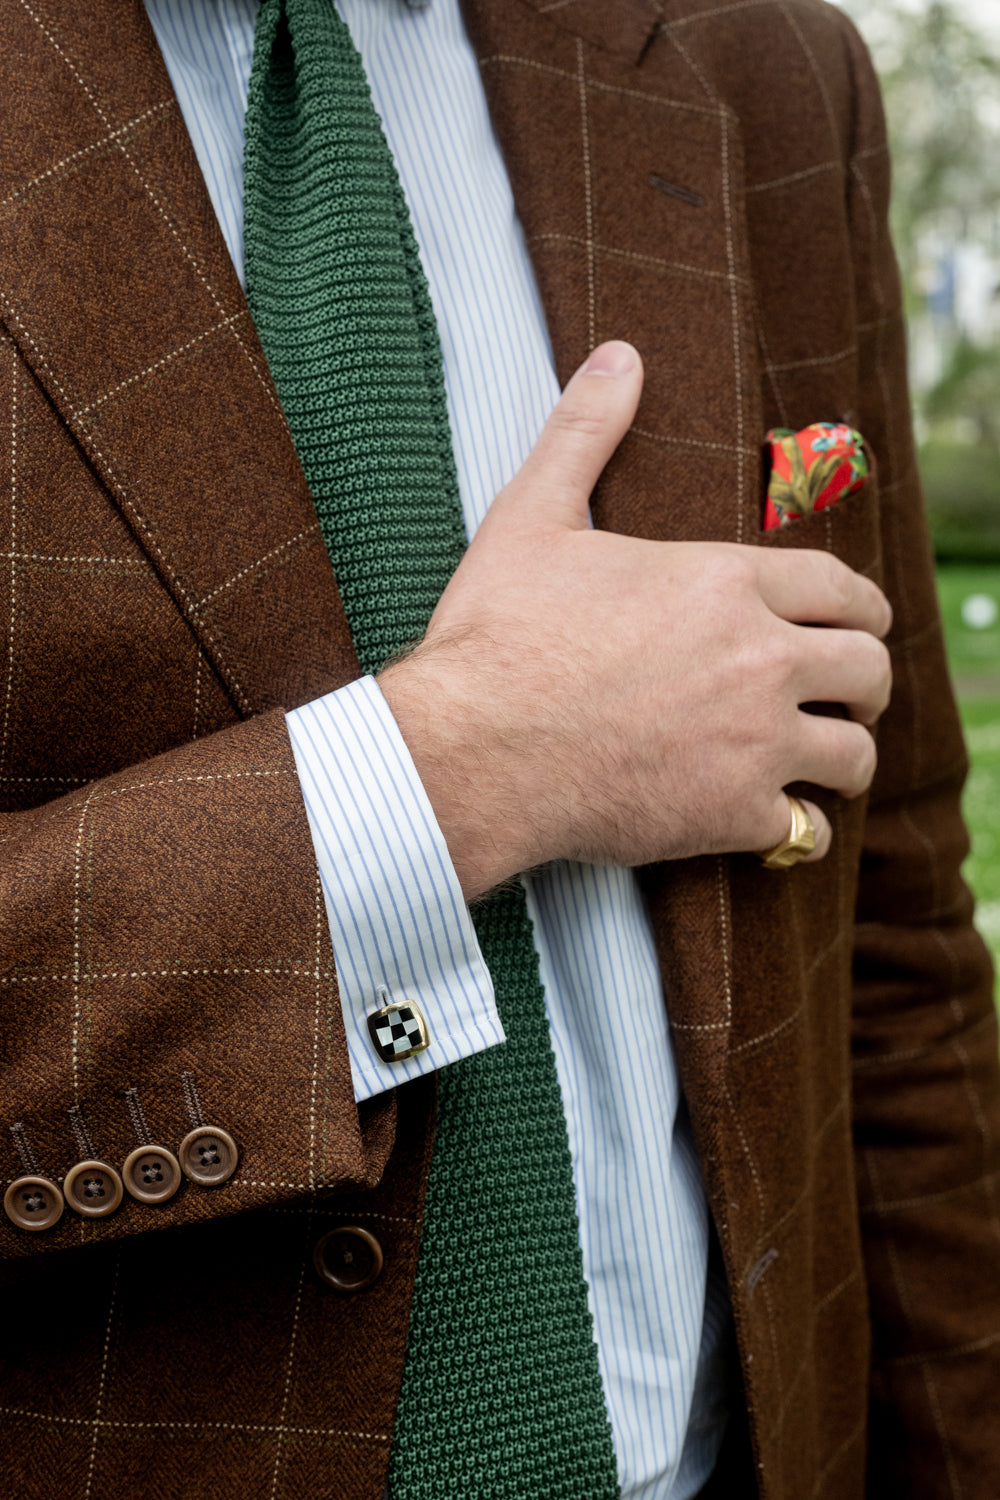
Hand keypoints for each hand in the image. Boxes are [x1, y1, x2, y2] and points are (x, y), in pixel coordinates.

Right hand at [379, 341, 892, 900]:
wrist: (472, 748)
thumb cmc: (497, 635)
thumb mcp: (532, 516)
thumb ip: (585, 433)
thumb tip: (618, 356)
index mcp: (723, 582)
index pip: (840, 588)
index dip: (860, 608)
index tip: (859, 625)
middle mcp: (758, 657)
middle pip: (869, 669)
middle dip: (866, 681)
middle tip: (845, 695)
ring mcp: (753, 740)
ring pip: (854, 753)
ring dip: (844, 755)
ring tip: (822, 760)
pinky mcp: (731, 813)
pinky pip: (804, 830)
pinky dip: (795, 828)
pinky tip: (774, 822)